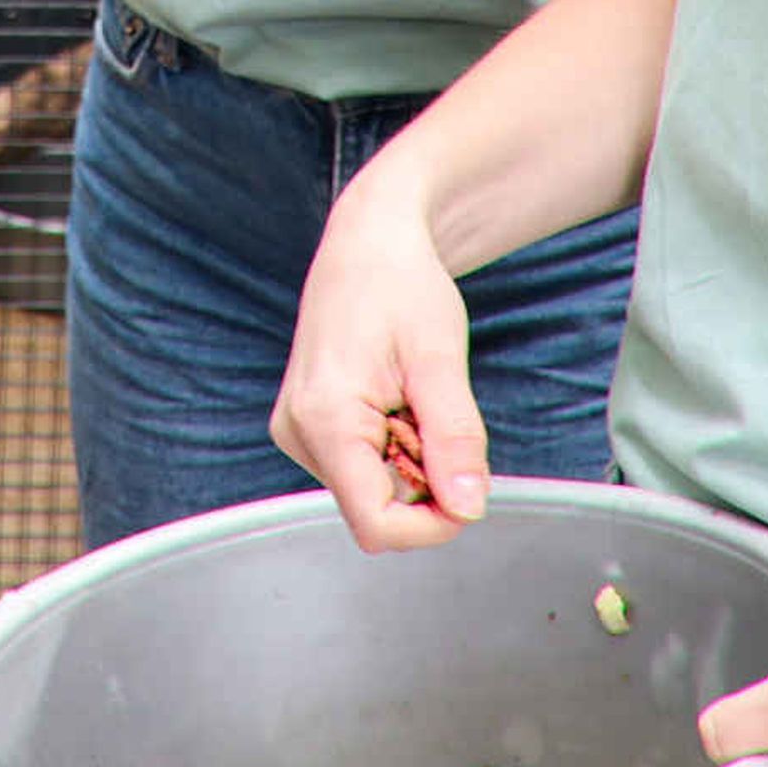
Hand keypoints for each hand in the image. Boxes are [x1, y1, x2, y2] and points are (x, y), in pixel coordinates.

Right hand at [273, 180, 488, 550]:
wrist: (369, 242)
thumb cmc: (401, 284)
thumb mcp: (440, 358)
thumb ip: (455, 439)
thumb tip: (470, 509)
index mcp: (323, 417)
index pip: (376, 523)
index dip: (432, 524)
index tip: (469, 488)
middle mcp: (298, 432)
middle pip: (377, 509)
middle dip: (424, 479)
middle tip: (435, 413)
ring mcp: (297, 432)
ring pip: (373, 491)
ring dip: (411, 462)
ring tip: (412, 399)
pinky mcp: (307, 428)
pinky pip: (362, 468)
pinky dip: (394, 448)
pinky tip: (396, 402)